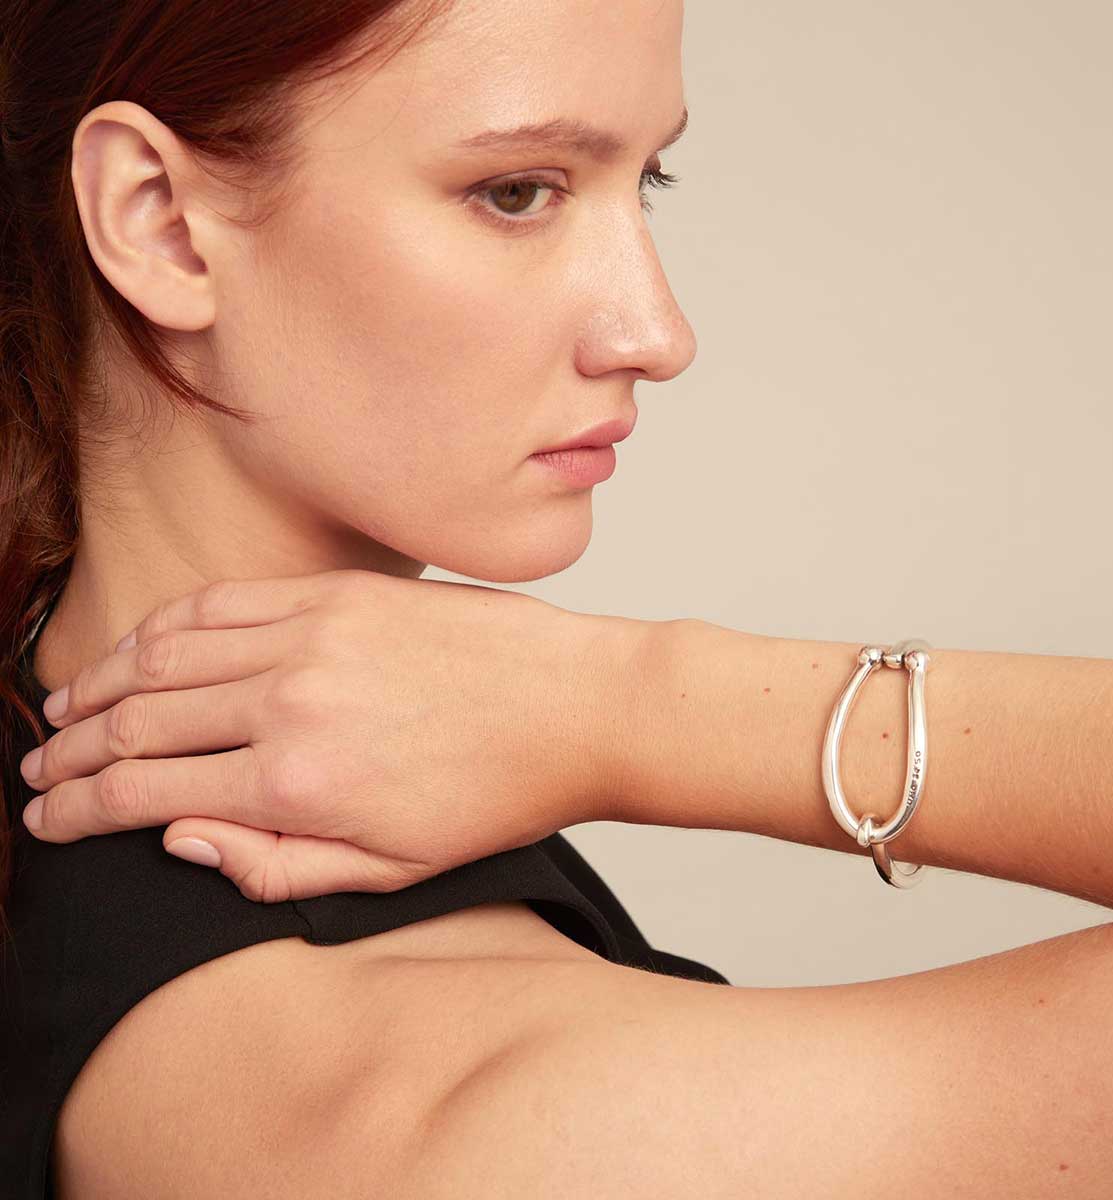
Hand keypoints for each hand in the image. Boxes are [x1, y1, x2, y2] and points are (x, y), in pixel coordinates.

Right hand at [18, 569, 633, 900]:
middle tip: (42, 768)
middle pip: (136, 721)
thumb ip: (274, 865)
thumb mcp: (391, 870)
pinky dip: (166, 623)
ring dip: (102, 683)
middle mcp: (288, 703)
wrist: (577, 709)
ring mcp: (312, 637)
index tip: (50, 816)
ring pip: (165, 654)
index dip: (79, 808)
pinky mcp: (340, 593)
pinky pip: (225, 601)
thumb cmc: (495, 796)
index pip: (144, 792)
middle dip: (72, 750)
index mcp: (297, 786)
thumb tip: (179, 838)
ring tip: (71, 708)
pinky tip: (143, 645)